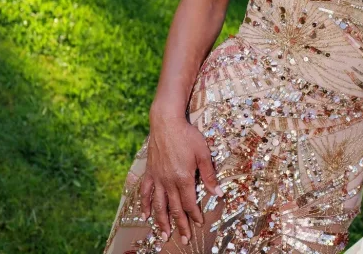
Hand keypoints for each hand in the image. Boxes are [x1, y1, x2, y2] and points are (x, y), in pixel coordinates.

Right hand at [139, 111, 222, 244]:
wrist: (166, 122)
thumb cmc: (188, 136)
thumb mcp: (203, 154)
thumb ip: (209, 175)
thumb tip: (218, 193)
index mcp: (183, 178)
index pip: (189, 203)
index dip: (195, 215)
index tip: (199, 225)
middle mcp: (168, 182)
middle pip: (174, 208)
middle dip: (180, 225)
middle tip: (184, 239)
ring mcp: (157, 178)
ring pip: (158, 205)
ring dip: (161, 221)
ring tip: (163, 235)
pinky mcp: (149, 173)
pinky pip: (145, 192)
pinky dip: (144, 205)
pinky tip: (144, 216)